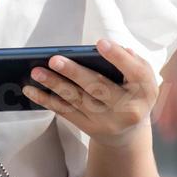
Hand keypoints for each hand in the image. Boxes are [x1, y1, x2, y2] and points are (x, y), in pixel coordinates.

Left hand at [22, 40, 158, 146]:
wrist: (128, 133)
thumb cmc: (132, 93)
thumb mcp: (141, 78)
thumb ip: (132, 61)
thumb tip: (115, 47)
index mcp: (145, 90)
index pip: (135, 72)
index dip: (118, 57)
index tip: (100, 43)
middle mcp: (127, 109)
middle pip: (99, 87)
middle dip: (74, 73)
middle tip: (53, 59)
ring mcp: (106, 121)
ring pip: (77, 100)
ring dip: (54, 85)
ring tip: (36, 72)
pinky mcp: (89, 128)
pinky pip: (65, 112)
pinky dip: (47, 100)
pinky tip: (31, 90)